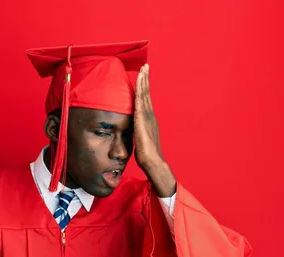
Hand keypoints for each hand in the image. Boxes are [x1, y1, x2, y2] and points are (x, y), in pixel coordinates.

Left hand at [134, 64, 176, 196]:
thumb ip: (136, 132)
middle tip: (145, 66)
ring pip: (145, 95)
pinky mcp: (142, 120)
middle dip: (146, 79)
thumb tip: (131, 130)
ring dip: (144, 81)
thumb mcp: (140, 139)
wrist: (153, 162)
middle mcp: (150, 116)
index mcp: (149, 120)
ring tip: (144, 69)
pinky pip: (140, 102)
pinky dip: (140, 91)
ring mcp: (147, 117)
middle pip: (147, 93)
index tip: (143, 76)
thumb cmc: (146, 155)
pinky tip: (139, 82)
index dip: (144, 88)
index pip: (145, 100)